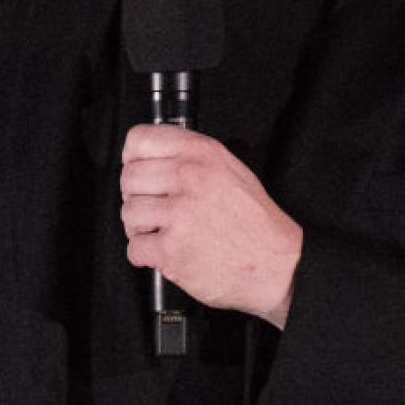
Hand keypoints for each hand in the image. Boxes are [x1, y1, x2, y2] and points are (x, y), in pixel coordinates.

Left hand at [121, 124, 302, 327]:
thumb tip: (149, 157)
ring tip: (163, 232)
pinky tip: (166, 252)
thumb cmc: (255, 221)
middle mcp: (189, 179)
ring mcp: (179, 215)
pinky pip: (134, 248)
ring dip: (140, 227)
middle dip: (136, 196)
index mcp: (202, 154)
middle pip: (129, 178)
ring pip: (128, 213)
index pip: (139, 139)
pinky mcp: (171, 250)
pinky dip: (145, 255)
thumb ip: (191, 157)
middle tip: (154, 209)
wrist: (277, 265)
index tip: (139, 171)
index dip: (133, 158)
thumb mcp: (231, 169)